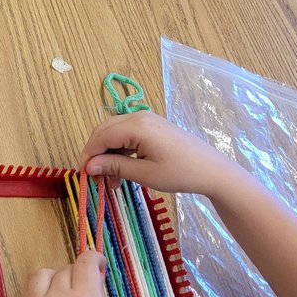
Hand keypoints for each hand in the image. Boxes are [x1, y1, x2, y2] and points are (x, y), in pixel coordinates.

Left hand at [17, 253, 125, 296]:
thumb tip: (94, 279)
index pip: (85, 263)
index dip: (94, 259)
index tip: (98, 265)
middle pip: (65, 270)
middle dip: (77, 276)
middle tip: (85, 291)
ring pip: (42, 275)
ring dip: (54, 279)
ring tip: (64, 296)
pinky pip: (29, 294)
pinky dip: (40, 294)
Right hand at [79, 111, 239, 199]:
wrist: (211, 170)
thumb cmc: (180, 173)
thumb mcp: (144, 174)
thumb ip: (114, 167)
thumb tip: (88, 166)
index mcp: (136, 126)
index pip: (101, 136)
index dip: (89, 155)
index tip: (85, 176)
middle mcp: (138, 116)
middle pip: (104, 130)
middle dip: (96, 153)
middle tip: (97, 178)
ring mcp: (146, 119)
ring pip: (114, 132)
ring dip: (108, 153)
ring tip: (112, 179)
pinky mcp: (152, 126)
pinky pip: (126, 133)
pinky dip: (120, 150)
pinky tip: (123, 168)